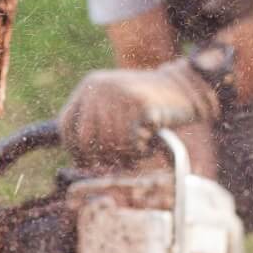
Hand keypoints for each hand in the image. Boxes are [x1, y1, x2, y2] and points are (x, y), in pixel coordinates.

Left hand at [58, 59, 218, 165]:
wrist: (185, 88)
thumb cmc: (149, 105)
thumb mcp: (114, 105)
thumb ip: (95, 124)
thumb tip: (79, 162)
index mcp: (89, 87)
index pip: (67, 126)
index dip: (75, 151)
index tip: (88, 165)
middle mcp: (99, 88)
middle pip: (86, 139)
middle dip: (102, 158)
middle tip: (121, 161)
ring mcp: (118, 95)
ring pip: (109, 144)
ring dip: (126, 155)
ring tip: (140, 147)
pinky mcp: (138, 105)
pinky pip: (130, 143)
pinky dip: (140, 151)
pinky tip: (149, 143)